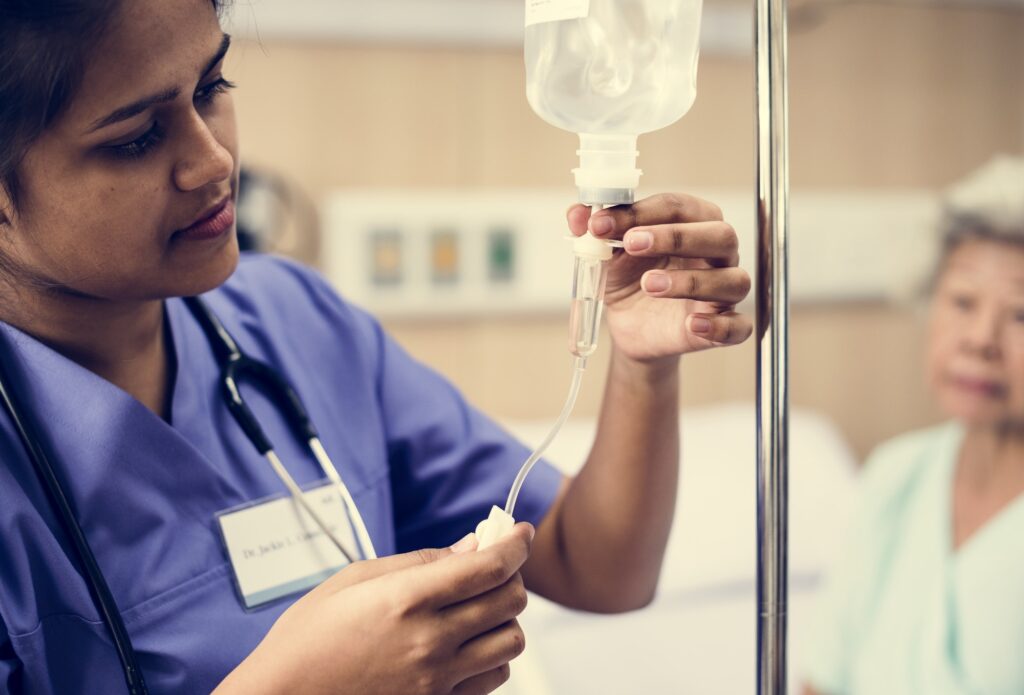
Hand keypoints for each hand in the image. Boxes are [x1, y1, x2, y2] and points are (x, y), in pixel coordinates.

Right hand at [216, 524, 533, 694]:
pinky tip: (468, 643)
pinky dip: (492, 655)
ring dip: (504, 618)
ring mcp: (436, 681)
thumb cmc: (307, 638)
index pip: (489, 567)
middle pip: (510, 601)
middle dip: (511, 575)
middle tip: (494, 566)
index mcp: (407, 600)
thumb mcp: (354, 580)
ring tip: (479, 607)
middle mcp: (429, 641)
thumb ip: (420, 561)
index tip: (520, 533)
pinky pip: (493, 678)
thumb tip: (469, 546)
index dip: (515, 544)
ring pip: (511, 642)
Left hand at [567, 193, 751, 363]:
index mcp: (693, 223)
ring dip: (691, 281)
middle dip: (676, 236)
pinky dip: (719, 327)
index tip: (600, 224)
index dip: (640, 212)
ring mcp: (723, 291)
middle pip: (720, 235)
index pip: (679, 207)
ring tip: (649, 285)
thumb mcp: (606, 254)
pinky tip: (692, 325)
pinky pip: (739, 327)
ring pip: (732, 280)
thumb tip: (576, 214)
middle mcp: (717, 254)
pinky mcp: (723, 327)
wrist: (630, 326)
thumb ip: (593, 231)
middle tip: (631, 244)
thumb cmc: (629, 278)